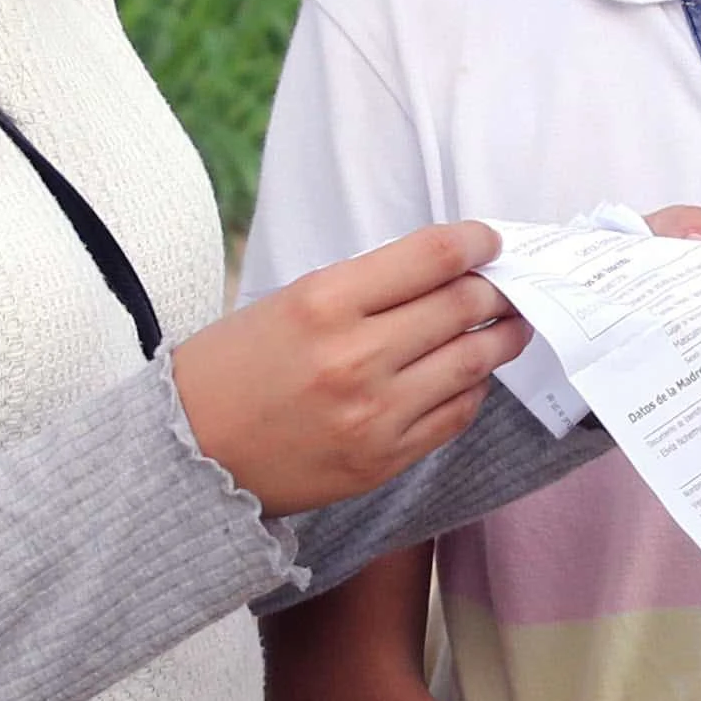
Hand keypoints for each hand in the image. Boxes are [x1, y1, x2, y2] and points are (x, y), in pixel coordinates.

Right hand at [173, 221, 518, 515]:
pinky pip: (455, 415)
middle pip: (463, 307)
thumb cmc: (233, 369)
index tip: (491, 241)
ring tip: (511, 325)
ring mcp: (374, 414)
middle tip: (508, 284)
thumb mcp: (287, 302)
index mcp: (324, 302)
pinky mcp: (384, 460)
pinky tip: (468, 375)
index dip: (477, 241)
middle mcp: (355, 357)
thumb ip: (365, 288)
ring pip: (472, 362)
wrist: (189, 454)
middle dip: (497, 289)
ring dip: (502, 338)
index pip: (432, 257)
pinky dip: (471, 388)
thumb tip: (444, 273)